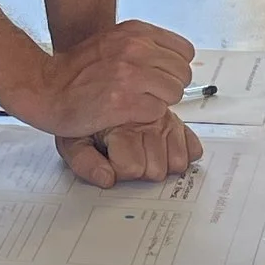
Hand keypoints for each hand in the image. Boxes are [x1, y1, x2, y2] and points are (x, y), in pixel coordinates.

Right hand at [13, 18, 194, 147]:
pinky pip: (157, 112)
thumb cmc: (76, 70)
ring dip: (158, 102)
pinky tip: (126, 112)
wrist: (44, 88)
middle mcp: (134, 49)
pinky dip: (145, 116)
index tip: (159, 76)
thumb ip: (143, 45)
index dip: (174, 67)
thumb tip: (174, 59)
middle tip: (146, 93)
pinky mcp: (123, 102)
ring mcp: (129, 75)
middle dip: (168, 87)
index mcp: (135, 32)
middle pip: (182, 73)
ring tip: (136, 102)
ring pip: (174, 93)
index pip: (185, 51)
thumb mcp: (112, 41)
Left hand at [61, 111, 204, 188]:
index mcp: (121, 119)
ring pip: (178, 162)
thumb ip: (84, 161)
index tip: (112, 159)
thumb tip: (106, 179)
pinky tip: (161, 145)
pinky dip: (181, 151)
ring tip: (143, 150)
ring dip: (161, 162)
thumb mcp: (71, 138)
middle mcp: (148, 117)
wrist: (89, 86)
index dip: (120, 169)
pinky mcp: (178, 119)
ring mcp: (166, 118)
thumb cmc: (82, 113)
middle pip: (156, 170)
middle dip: (140, 168)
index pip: (133, 167)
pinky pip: (193, 148)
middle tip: (127, 153)